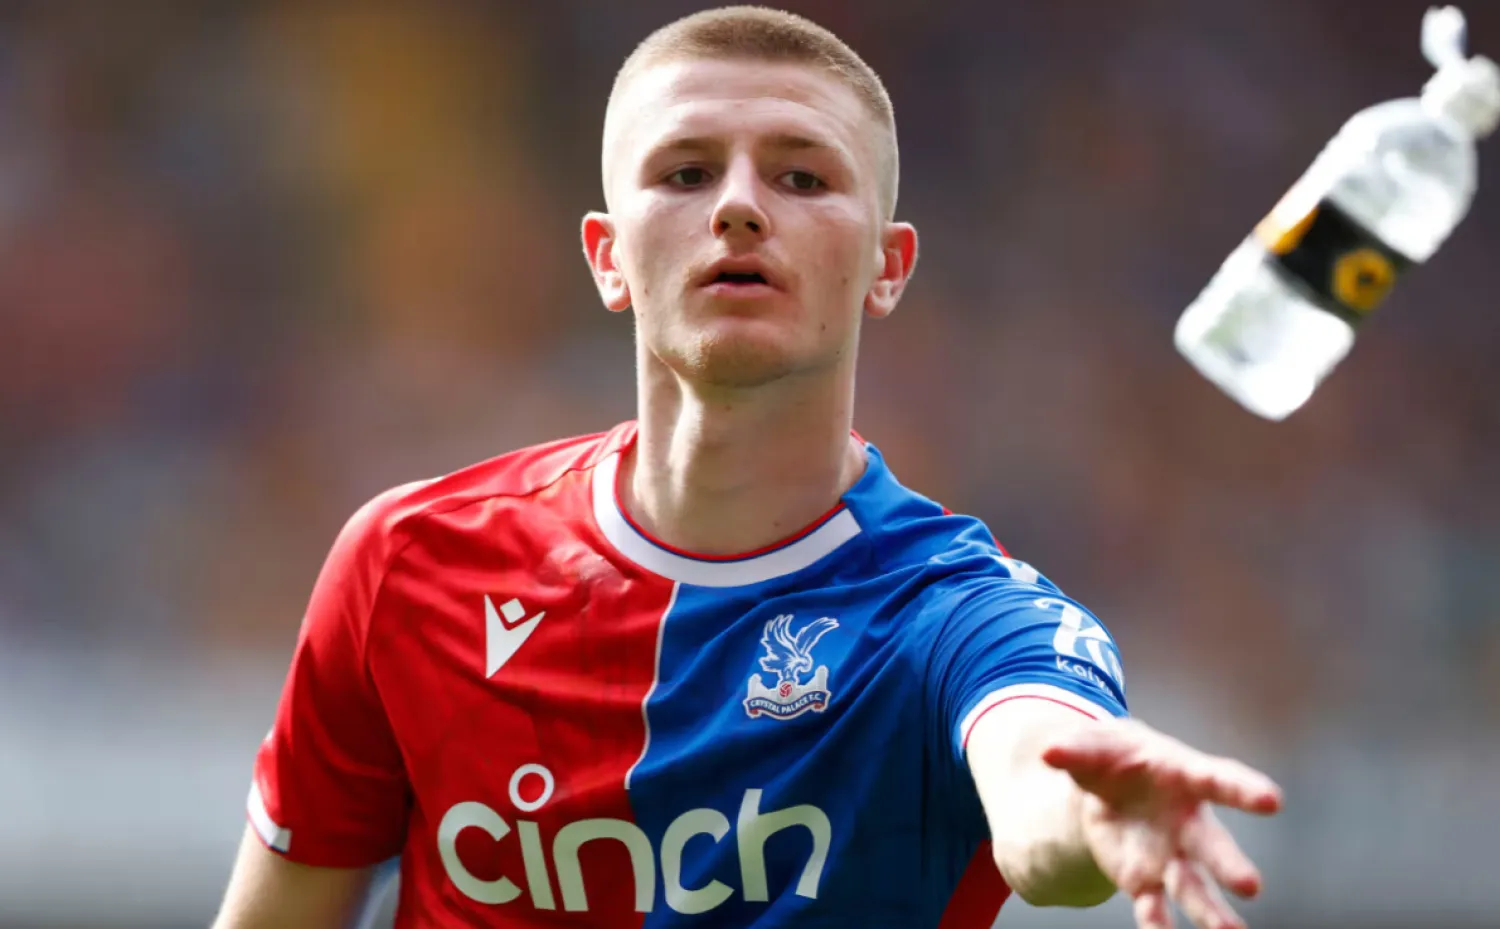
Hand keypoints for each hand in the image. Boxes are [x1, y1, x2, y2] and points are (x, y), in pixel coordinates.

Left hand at [1042, 718, 1282, 928]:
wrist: (1106, 784)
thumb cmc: (1112, 755)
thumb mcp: (1094, 745)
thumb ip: (1075, 750)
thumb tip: (1048, 751)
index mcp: (1184, 775)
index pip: (1218, 779)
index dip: (1245, 789)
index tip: (1272, 799)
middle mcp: (1188, 821)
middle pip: (1212, 844)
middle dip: (1229, 864)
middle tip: (1249, 885)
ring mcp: (1171, 854)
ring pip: (1193, 885)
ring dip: (1209, 910)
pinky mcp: (1145, 880)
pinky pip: (1154, 907)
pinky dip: (1157, 925)